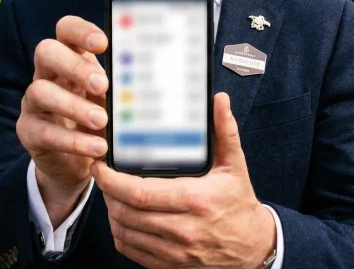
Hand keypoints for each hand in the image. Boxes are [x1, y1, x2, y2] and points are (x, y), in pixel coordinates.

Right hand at [17, 17, 107, 226]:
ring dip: (73, 106)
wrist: (77, 162)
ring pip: (40, 91)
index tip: (103, 44)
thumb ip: (124, 88)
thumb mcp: (113, 99)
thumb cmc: (99, 119)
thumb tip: (153, 83)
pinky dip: (73, 141)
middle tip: (103, 85)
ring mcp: (34, 101)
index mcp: (70, 56)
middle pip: (46, 52)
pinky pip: (45, 131)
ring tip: (102, 120)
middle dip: (75, 66)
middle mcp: (47, 73)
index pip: (66, 29)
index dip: (80, 31)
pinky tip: (97, 148)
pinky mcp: (29, 130)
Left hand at [92, 93, 275, 268]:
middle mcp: (182, 228)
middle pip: (126, 212)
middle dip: (106, 192)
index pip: (139, 192)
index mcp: (194, 200)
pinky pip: (131, 250)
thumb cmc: (239, 204)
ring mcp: (174, 251)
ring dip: (110, 211)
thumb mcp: (235, 166)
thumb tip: (219, 101)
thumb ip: (225, 132)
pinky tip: (121, 216)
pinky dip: (119, 232)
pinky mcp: (169, 264)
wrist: (252, 247)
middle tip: (102, 174)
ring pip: (124, 231)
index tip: (101, 165)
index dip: (112, 180)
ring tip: (110, 192)